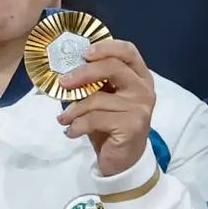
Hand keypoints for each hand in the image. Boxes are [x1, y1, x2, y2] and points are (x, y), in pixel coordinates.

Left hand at [55, 39, 155, 176]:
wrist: (122, 161)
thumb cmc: (111, 126)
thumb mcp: (104, 99)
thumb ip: (95, 82)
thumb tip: (66, 69)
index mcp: (140, 76)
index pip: (127, 50)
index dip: (105, 47)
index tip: (83, 53)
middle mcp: (144, 89)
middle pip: (112, 67)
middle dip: (83, 73)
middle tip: (63, 82)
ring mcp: (140, 107)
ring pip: (98, 98)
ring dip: (74, 109)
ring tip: (64, 117)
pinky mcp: (131, 126)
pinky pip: (95, 119)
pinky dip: (77, 125)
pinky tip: (71, 131)